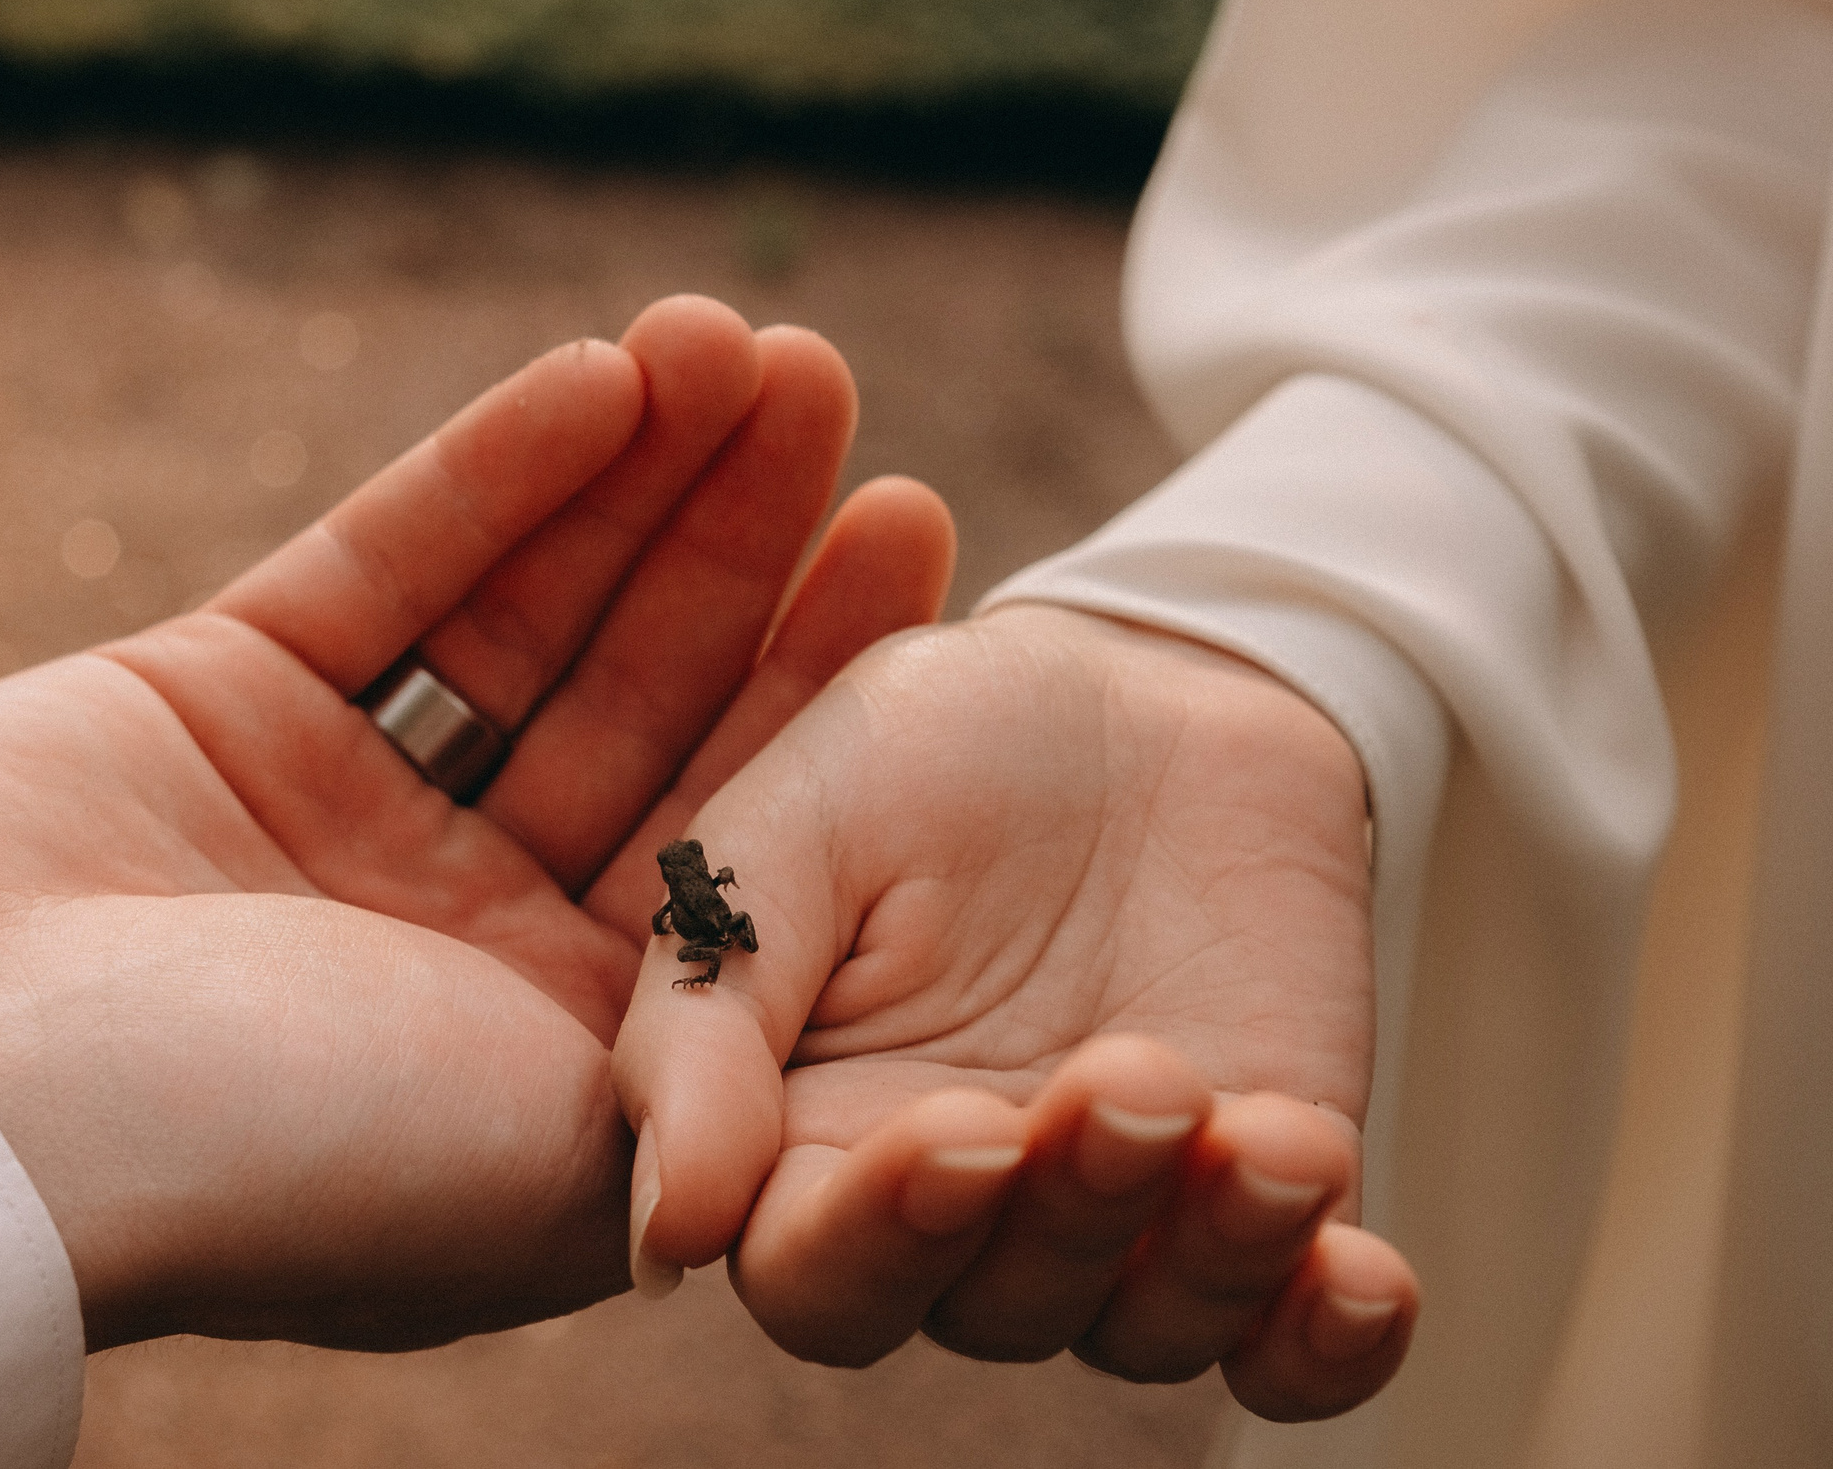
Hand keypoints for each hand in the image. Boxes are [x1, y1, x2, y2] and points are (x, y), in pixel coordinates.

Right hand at [0, 296, 955, 1352]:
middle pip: (635, 698)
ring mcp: (330, 809)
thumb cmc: (268, 1158)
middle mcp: (452, 928)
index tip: (917, 530)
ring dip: (630, 474)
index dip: (824, 673)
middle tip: (834, 382)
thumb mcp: (557, 1148)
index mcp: (548, 1050)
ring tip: (738, 336)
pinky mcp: (211, 700)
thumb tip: (851, 957)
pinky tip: (597, 372)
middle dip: (736, 538)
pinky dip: (489, 471)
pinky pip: (385, 570)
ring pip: (521, 613)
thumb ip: (701, 1041)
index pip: (732, 831)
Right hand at [611, 604, 1418, 1421]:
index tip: (960, 1132)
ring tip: (1267, 1134)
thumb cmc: (934, 747)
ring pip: (1141, 1328)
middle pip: (984, 1311)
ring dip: (1209, 1258)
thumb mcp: (795, 821)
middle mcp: (956, 1206)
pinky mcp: (1261, 1198)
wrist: (1148, 684)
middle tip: (1127, 1082)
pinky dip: (1326, 1344)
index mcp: (807, 1132)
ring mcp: (1115, 1213)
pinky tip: (1361, 1279)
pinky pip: (1290, 1342)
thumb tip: (668, 1230)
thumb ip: (711, 999)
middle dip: (1066, 1217)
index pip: (813, 1273)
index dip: (879, 1240)